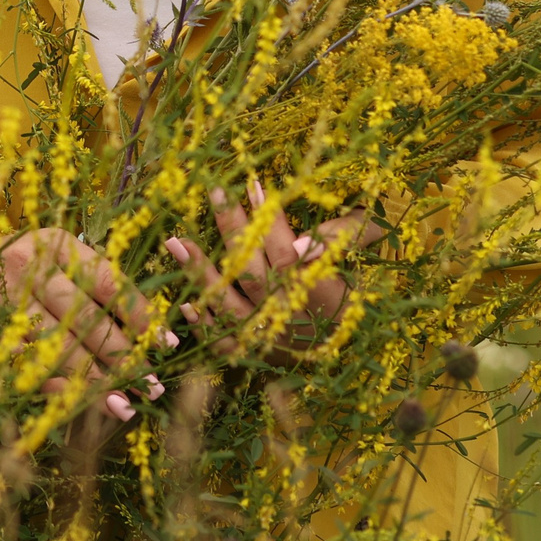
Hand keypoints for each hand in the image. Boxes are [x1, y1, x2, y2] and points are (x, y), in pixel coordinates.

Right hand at [0, 226, 170, 418]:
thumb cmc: (27, 262)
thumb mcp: (59, 256)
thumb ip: (97, 282)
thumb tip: (151, 329)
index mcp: (55, 245)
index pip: (106, 280)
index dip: (139, 314)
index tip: (168, 343)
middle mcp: (28, 270)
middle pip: (83, 319)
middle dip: (121, 355)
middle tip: (151, 384)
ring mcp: (3, 302)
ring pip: (56, 348)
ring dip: (93, 380)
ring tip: (125, 402)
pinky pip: (25, 366)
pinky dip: (54, 388)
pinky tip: (78, 404)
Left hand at [166, 181, 383, 359]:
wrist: (357, 356)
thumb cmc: (359, 298)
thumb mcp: (365, 260)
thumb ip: (342, 239)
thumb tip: (301, 241)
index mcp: (322, 296)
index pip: (288, 254)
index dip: (271, 220)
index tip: (253, 183)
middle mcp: (291, 319)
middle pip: (253, 273)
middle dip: (232, 230)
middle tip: (215, 191)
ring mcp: (270, 340)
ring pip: (229, 306)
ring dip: (200, 273)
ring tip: (176, 241)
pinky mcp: (255, 356)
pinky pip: (222, 342)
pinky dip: (202, 323)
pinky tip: (182, 299)